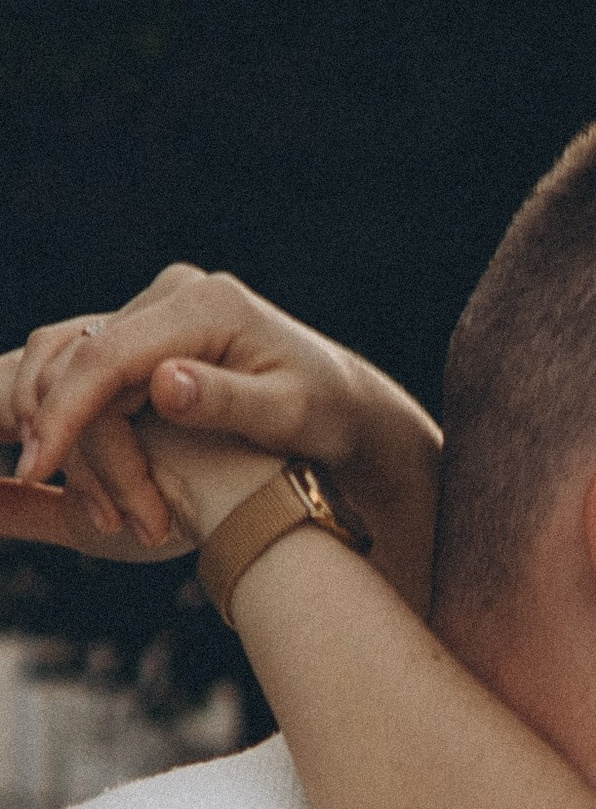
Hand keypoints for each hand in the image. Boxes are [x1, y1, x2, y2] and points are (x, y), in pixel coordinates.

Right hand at [3, 268, 440, 602]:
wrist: (346, 404)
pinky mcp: (152, 337)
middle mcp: (175, 296)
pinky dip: (85, 427)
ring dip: (75, 441)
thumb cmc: (328, 415)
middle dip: (71, 440)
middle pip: (84, 364)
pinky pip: (96, 378)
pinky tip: (96, 479)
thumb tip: (163, 384)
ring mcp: (160, 313)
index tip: (37, 470)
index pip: (108, 356)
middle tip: (90, 512)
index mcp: (205, 307)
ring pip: (79, 371)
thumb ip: (227, 401)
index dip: (66, 413)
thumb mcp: (287, 416)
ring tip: (99, 509)